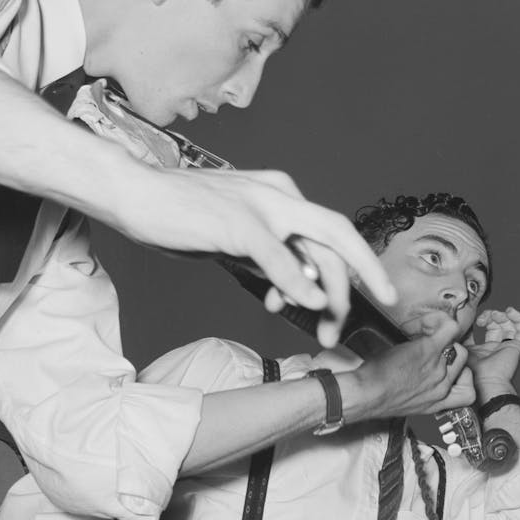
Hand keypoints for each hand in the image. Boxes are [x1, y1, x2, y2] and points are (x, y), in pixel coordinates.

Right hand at [118, 167, 395, 347]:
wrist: (132, 193)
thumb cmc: (182, 218)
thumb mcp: (239, 240)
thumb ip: (272, 257)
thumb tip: (300, 287)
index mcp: (282, 196)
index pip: (331, 232)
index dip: (356, 264)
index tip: (370, 293)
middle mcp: (280, 195)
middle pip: (340, 234)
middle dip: (367, 271)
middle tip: (387, 301)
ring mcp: (261, 206)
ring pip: (318, 246)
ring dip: (332, 292)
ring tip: (332, 326)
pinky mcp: (237, 222)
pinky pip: (277, 254)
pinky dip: (298, 280)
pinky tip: (312, 302)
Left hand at [349, 311, 475, 419]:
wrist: (367, 395)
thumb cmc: (375, 397)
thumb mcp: (404, 401)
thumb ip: (417, 389)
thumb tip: (416, 375)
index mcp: (437, 402)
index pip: (466, 390)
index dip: (458, 374)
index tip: (444, 365)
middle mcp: (442, 387)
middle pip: (461, 360)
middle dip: (448, 349)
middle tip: (428, 343)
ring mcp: (438, 369)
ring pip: (456, 343)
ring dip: (441, 336)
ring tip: (423, 334)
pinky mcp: (429, 351)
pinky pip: (449, 328)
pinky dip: (439, 321)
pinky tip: (425, 324)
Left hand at [466, 307, 519, 400]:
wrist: (485, 382)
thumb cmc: (472, 373)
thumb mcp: (463, 349)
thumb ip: (462, 337)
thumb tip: (460, 324)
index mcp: (485, 349)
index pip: (487, 328)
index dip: (483, 319)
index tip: (474, 317)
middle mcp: (497, 348)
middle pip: (498, 325)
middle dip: (490, 316)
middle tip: (482, 318)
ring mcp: (508, 347)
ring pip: (510, 326)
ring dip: (502, 316)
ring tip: (495, 314)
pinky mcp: (517, 347)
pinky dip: (518, 318)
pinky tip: (510, 311)